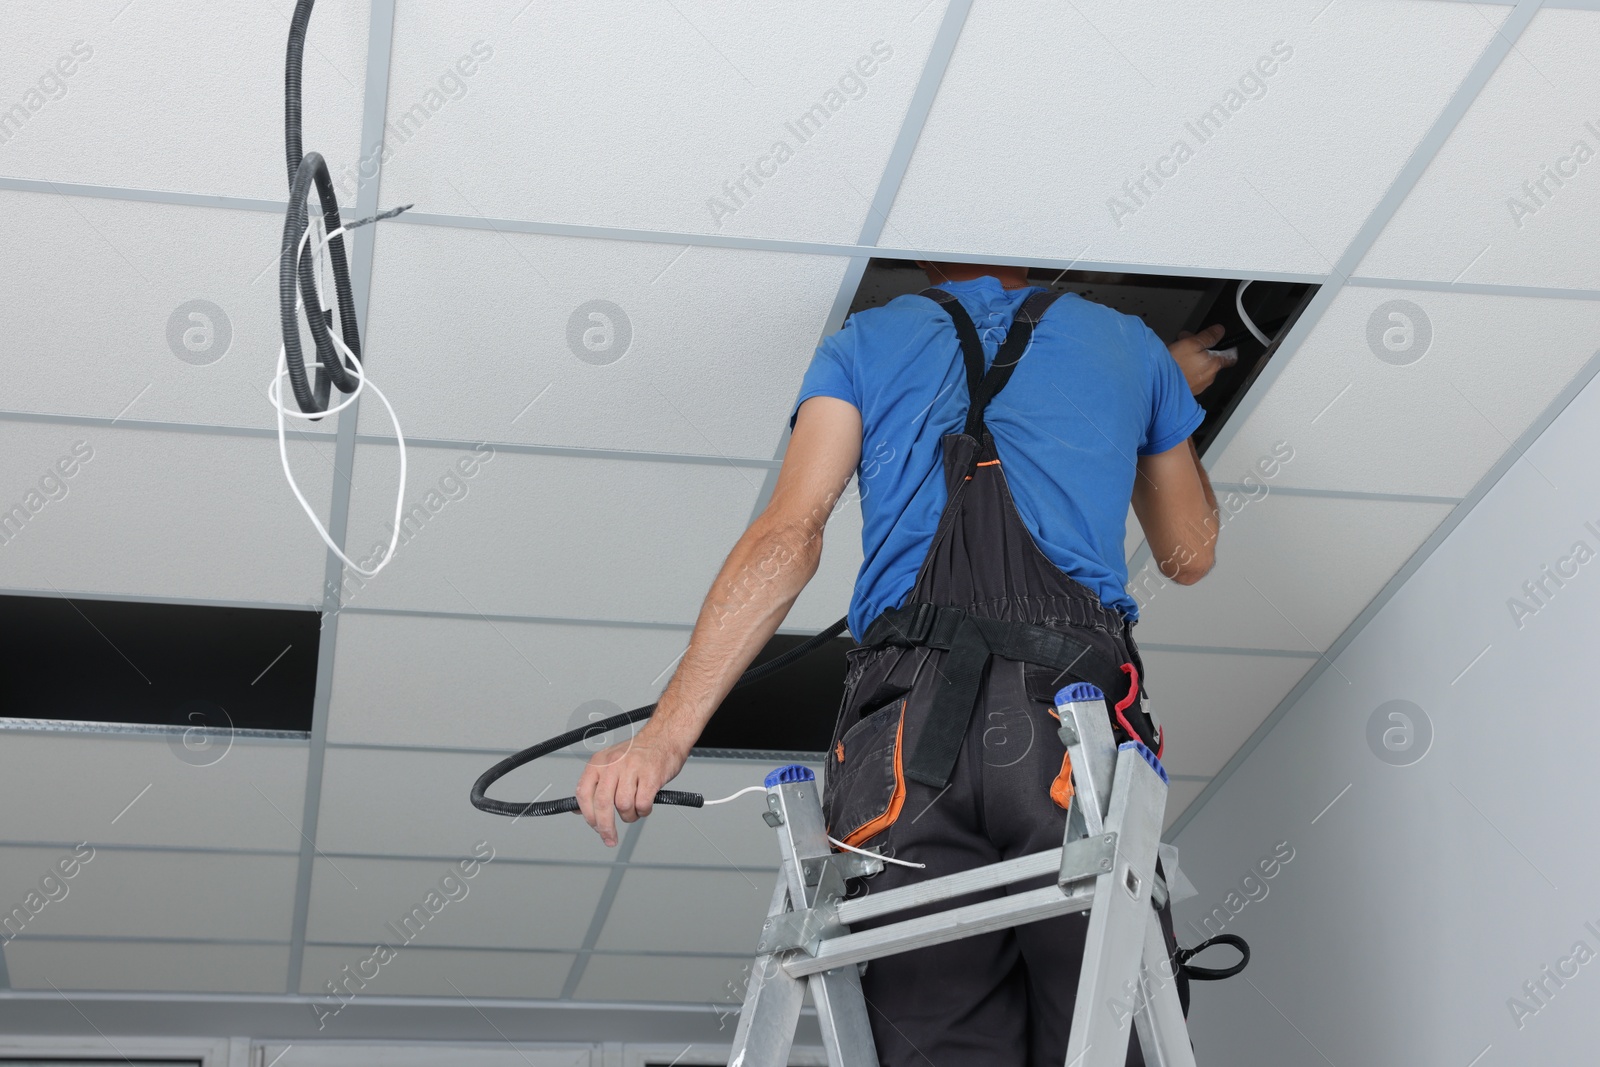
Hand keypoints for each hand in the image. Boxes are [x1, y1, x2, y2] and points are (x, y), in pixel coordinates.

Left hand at [575, 725, 689, 846]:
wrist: (664, 737)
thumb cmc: (638, 753)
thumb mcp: (609, 763)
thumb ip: (595, 785)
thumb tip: (579, 809)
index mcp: (599, 761)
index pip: (584, 792)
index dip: (587, 814)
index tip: (594, 827)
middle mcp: (613, 764)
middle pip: (602, 803)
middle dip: (605, 826)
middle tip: (609, 838)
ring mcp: (632, 769)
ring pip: (623, 806)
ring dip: (629, 816)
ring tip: (634, 811)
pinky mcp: (651, 776)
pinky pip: (642, 804)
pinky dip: (643, 811)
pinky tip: (645, 806)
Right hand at [1168, 324, 1228, 395]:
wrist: (1156, 385)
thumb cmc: (1174, 365)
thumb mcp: (1191, 343)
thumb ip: (1208, 336)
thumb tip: (1219, 331)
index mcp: (1214, 364)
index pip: (1231, 357)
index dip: (1229, 347)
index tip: (1224, 343)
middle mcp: (1209, 377)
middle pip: (1212, 360)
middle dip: (1202, 349)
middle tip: (1188, 342)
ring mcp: (1199, 385)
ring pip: (1201, 368)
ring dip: (1193, 359)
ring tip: (1177, 353)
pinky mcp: (1188, 390)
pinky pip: (1191, 377)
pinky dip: (1186, 369)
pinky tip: (1174, 365)